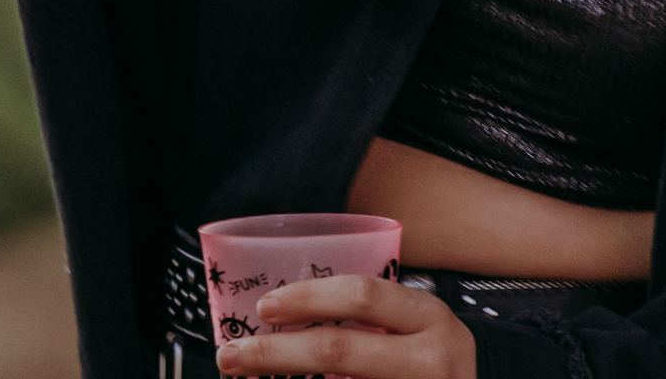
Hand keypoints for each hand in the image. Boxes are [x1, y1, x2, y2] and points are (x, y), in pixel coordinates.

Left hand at [212, 274, 476, 378]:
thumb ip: (367, 316)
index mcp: (430, 318)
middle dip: (273, 353)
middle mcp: (433, 360)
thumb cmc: (430, 364)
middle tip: (232, 357)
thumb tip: (278, 310)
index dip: (307, 297)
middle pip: (338, 350)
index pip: (362, 295)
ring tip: (246, 378)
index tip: (263, 306)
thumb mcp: (414, 330)